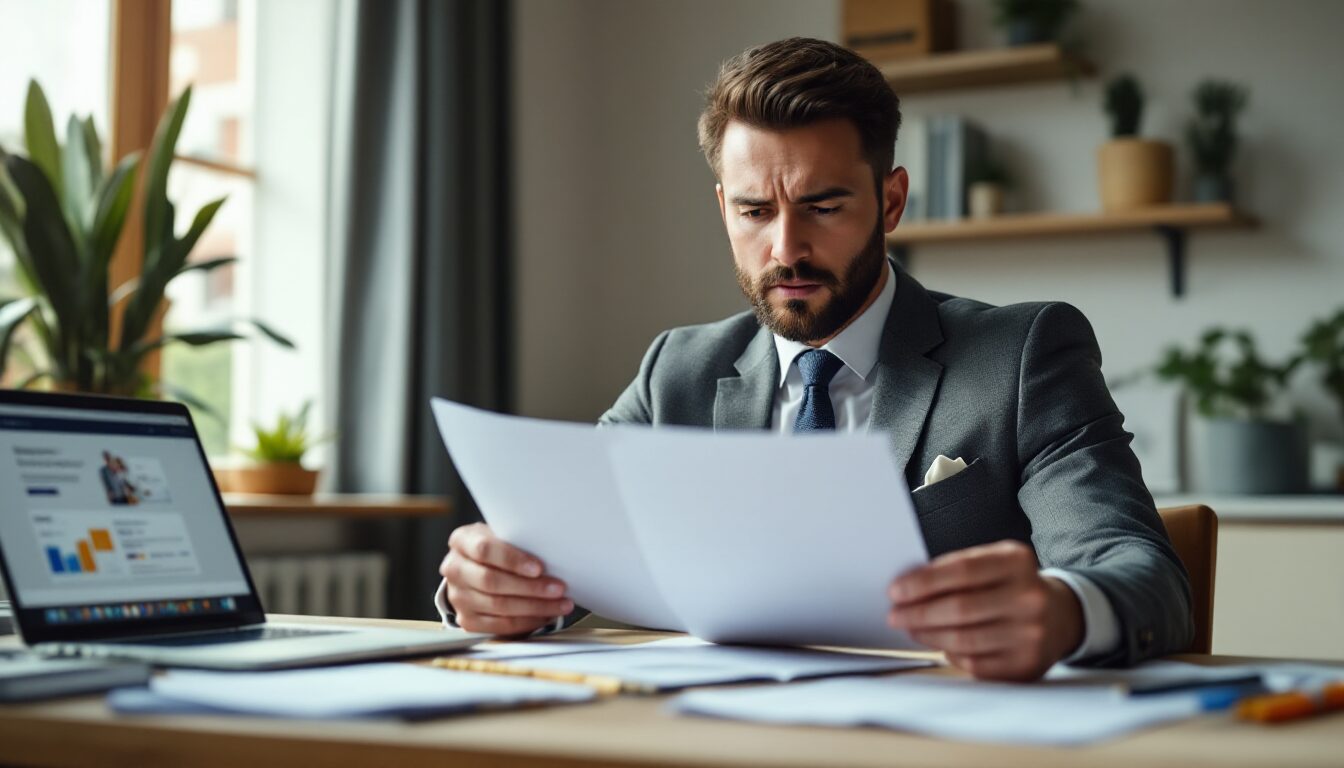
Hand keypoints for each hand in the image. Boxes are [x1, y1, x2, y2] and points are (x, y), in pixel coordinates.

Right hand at [440, 523, 573, 636]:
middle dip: (530, 587)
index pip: (485, 550)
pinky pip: (500, 625)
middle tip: (558, 588)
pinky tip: (545, 616)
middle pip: (492, 582)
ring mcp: (458, 596)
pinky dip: (526, 622)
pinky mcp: (467, 619)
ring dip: (535, 607)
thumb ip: (518, 539)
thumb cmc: (497, 547)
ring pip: (498, 606)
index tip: (539, 568)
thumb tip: (552, 551)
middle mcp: (454, 569)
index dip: (513, 560)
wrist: (477, 566)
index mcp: (461, 541)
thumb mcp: (502, 534)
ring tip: (560, 604)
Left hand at [887, 540, 1082, 681]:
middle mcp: (1029, 597)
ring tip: (910, 628)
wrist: (1059, 615)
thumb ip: (956, 568)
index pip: (962, 570)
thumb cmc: (1011, 585)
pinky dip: (950, 654)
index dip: (923, 582)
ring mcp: (1032, 634)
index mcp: (1017, 562)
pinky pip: (975, 663)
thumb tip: (907, 587)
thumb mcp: (993, 562)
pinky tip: (938, 645)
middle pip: (960, 608)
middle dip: (918, 612)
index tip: (895, 590)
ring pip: (964, 639)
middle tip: (895, 614)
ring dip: (928, 635)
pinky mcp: (1027, 665)